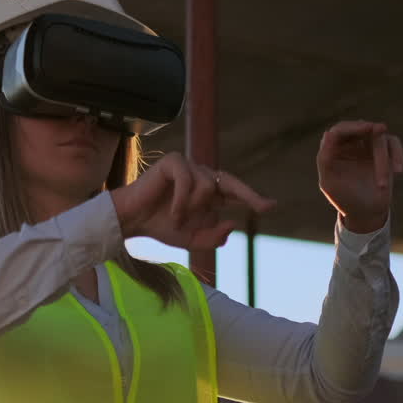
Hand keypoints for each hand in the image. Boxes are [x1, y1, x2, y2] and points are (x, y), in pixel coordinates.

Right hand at [111, 152, 276, 249]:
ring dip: (194, 208)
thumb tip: (233, 224)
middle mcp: (201, 177)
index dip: (253, 198)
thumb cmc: (160, 227)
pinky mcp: (173, 162)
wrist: (132, 220)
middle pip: (231, 182)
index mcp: (208, 194)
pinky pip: (189, 182)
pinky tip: (173, 214)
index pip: (234, 193)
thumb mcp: (191, 240)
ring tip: (177, 219)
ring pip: (208, 186)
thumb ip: (213, 237)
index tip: (271, 207)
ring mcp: (188, 167)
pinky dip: (182, 202)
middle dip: (248, 195)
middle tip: (262, 207)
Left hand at [317, 120, 402, 232]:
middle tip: (379, 129)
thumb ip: (325, 159)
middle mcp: (351, 144)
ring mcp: (369, 146)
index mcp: (334, 149)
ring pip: (378, 137)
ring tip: (382, 185)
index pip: (339, 130)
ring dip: (382, 160)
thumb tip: (329, 133)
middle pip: (360, 126)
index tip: (363, 129)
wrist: (366, 213)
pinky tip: (397, 171)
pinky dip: (397, 154)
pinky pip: (393, 143)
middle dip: (368, 127)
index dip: (350, 127)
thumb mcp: (330, 183)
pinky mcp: (385, 151)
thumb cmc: (345, 198)